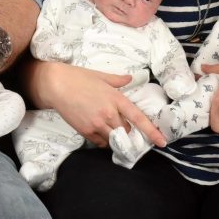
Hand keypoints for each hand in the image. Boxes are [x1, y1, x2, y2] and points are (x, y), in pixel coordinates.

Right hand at [38, 61, 163, 147]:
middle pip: (127, 131)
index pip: (138, 118)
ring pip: (114, 139)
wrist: (56, 84)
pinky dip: (103, 141)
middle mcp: (109, 113)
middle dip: (128, 131)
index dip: (152, 131)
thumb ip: (118, 80)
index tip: (163, 142)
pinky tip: (100, 132)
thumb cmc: (78, 77)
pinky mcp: (85, 131)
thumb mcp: (100, 76)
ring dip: (116, 137)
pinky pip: (100, 143)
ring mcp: (97, 123)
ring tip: (110, 130)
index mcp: (116, 98)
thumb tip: (130, 78)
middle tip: (123, 127)